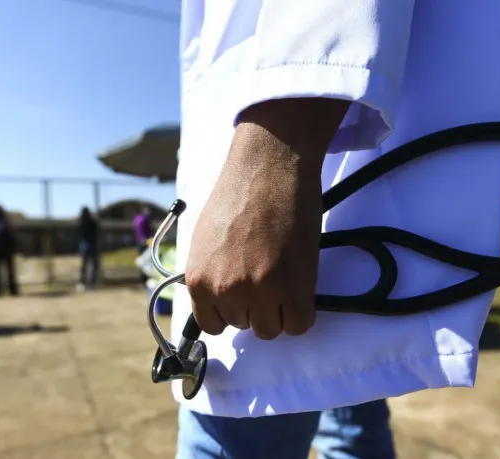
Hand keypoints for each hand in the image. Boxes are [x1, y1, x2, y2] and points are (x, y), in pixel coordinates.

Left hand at [185, 98, 349, 339]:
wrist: (269, 166)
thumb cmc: (238, 194)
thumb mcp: (205, 240)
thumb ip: (210, 273)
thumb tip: (217, 298)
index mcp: (198, 280)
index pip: (213, 325)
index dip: (231, 310)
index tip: (243, 295)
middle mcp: (225, 291)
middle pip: (245, 325)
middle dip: (256, 305)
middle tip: (267, 274)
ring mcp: (259, 291)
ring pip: (271, 328)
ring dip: (279, 308)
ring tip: (284, 275)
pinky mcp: (293, 287)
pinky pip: (299, 324)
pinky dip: (301, 311)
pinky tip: (300, 286)